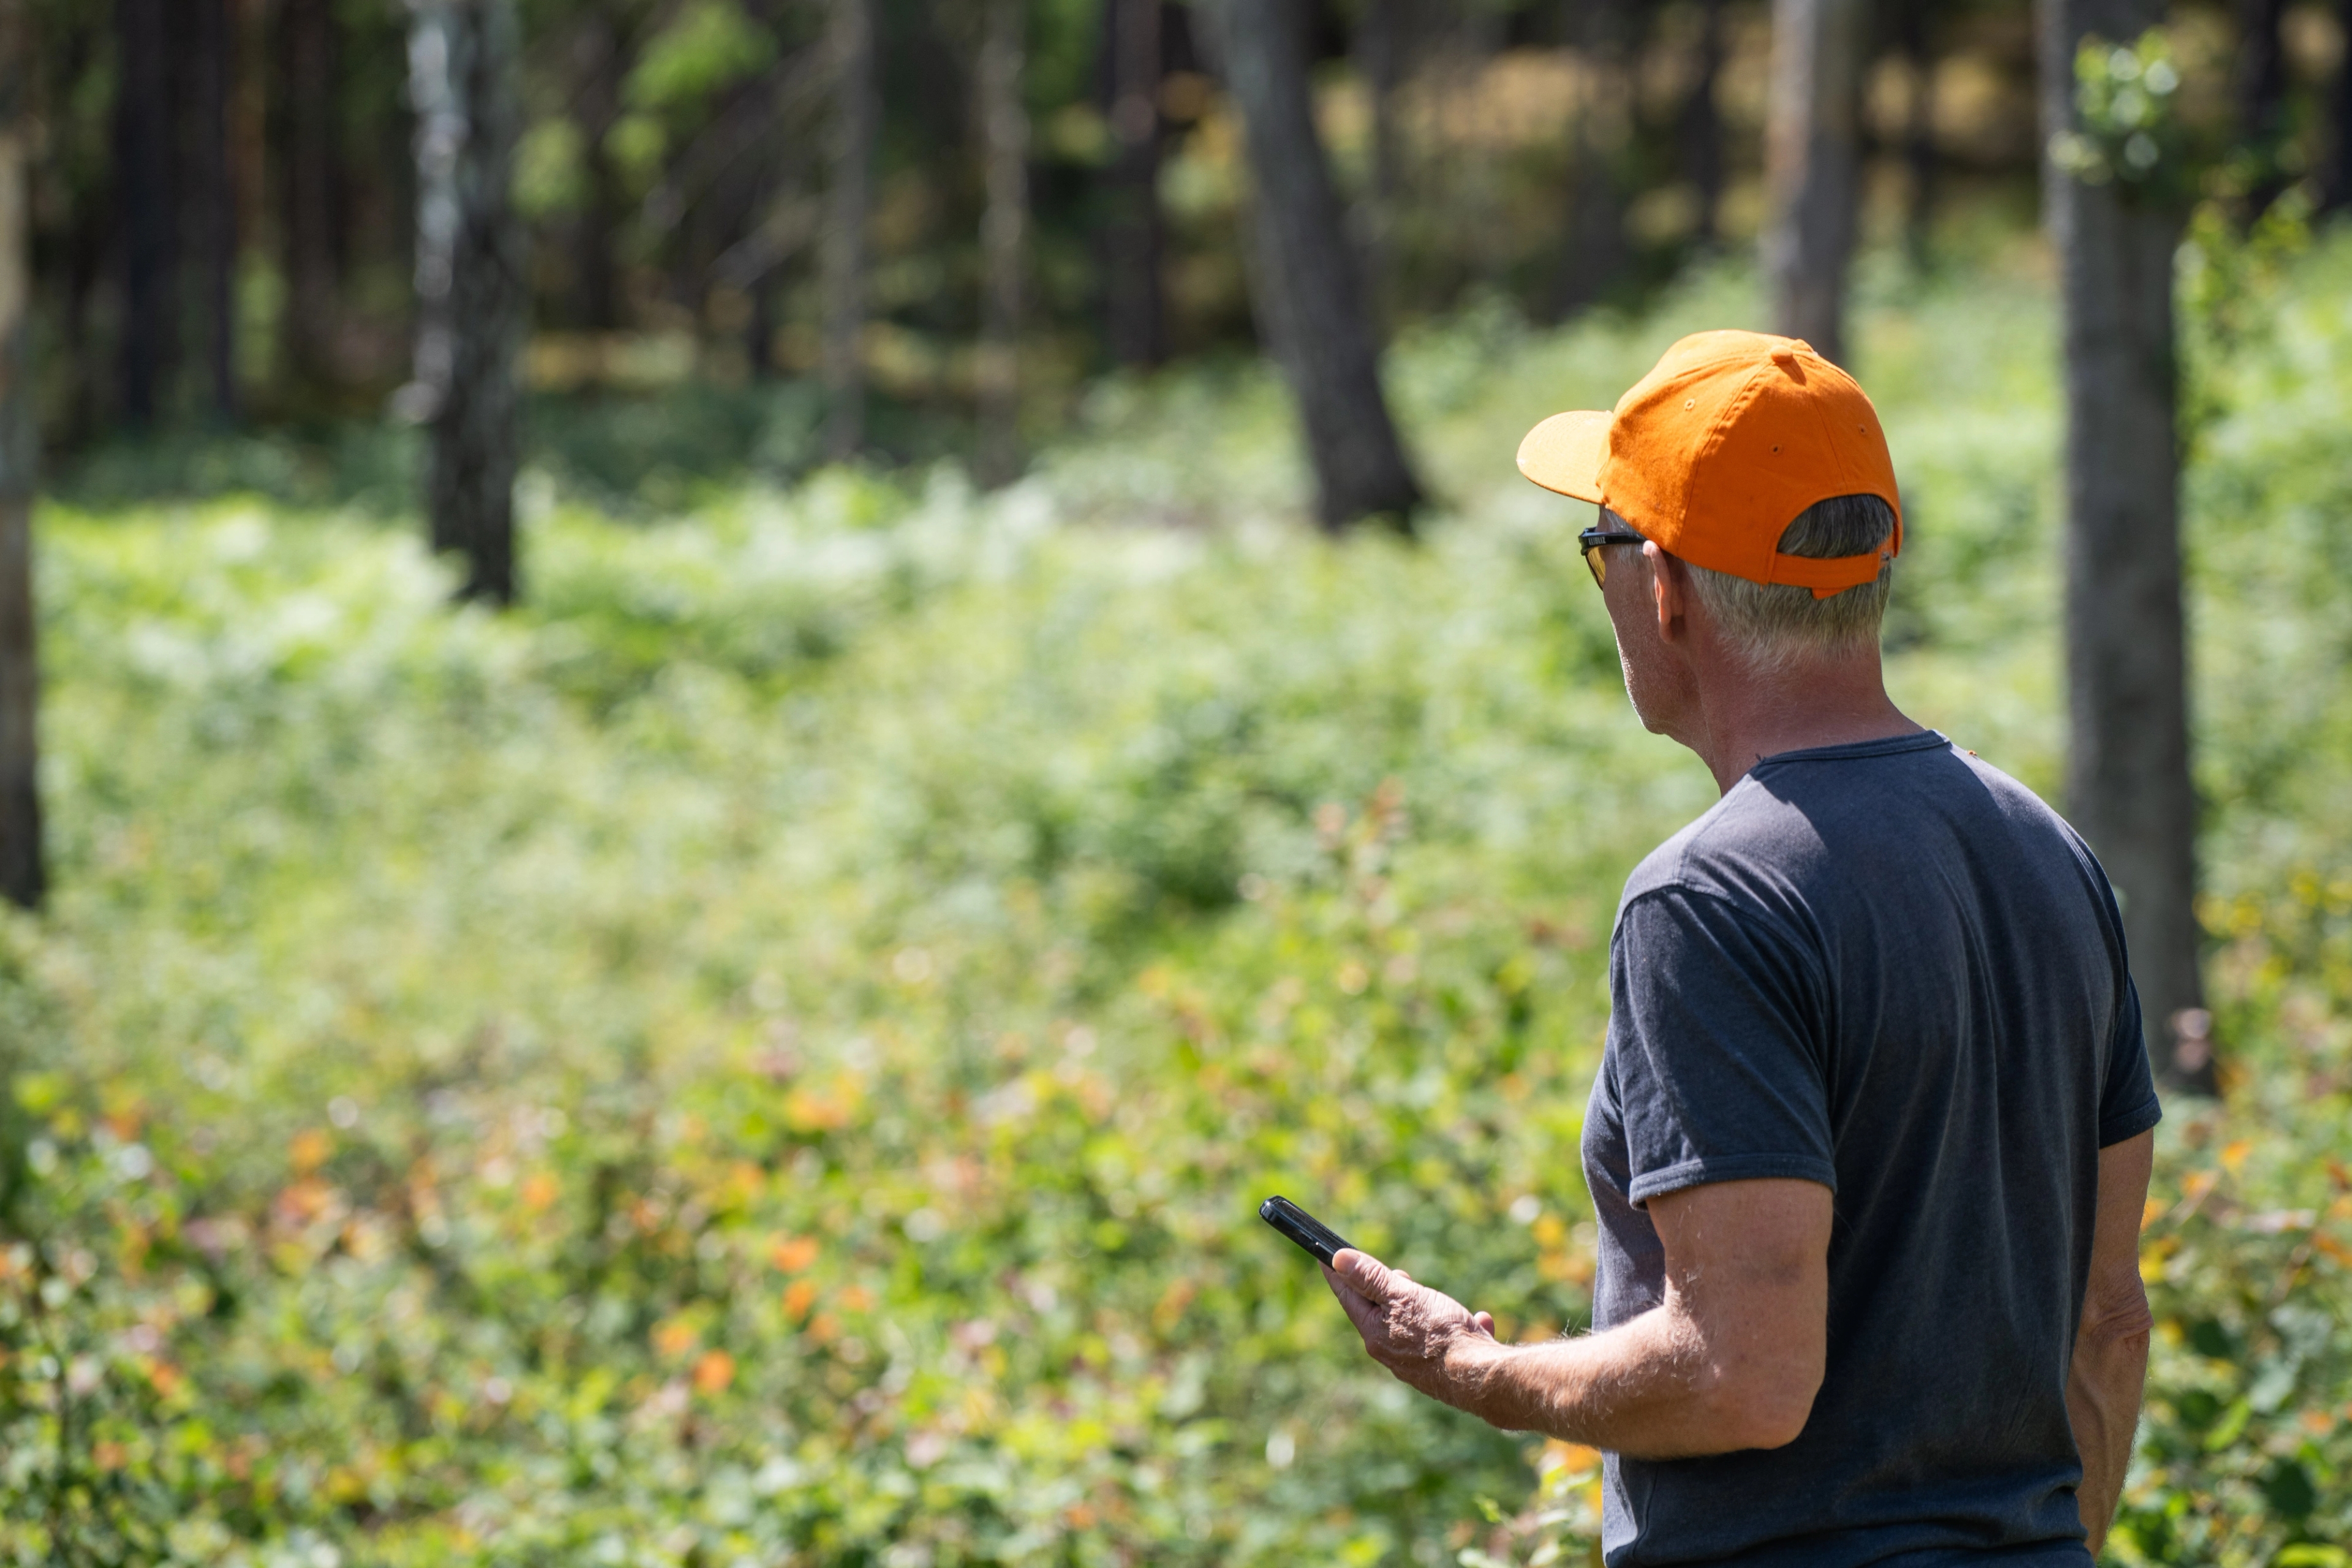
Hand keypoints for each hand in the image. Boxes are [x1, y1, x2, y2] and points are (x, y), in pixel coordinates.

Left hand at [1323, 1247, 1499, 1412]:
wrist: (1480, 1376)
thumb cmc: (1440, 1332)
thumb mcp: (1402, 1296)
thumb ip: (1371, 1278)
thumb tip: (1338, 1259)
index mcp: (1374, 1332)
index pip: (1349, 1297)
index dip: (1337, 1274)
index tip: (1326, 1257)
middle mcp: (1390, 1352)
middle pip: (1379, 1314)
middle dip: (1383, 1291)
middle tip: (1396, 1274)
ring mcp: (1416, 1364)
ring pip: (1412, 1328)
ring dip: (1420, 1309)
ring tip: (1430, 1297)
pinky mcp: (1443, 1371)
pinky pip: (1447, 1343)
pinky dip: (1457, 1329)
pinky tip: (1480, 1321)